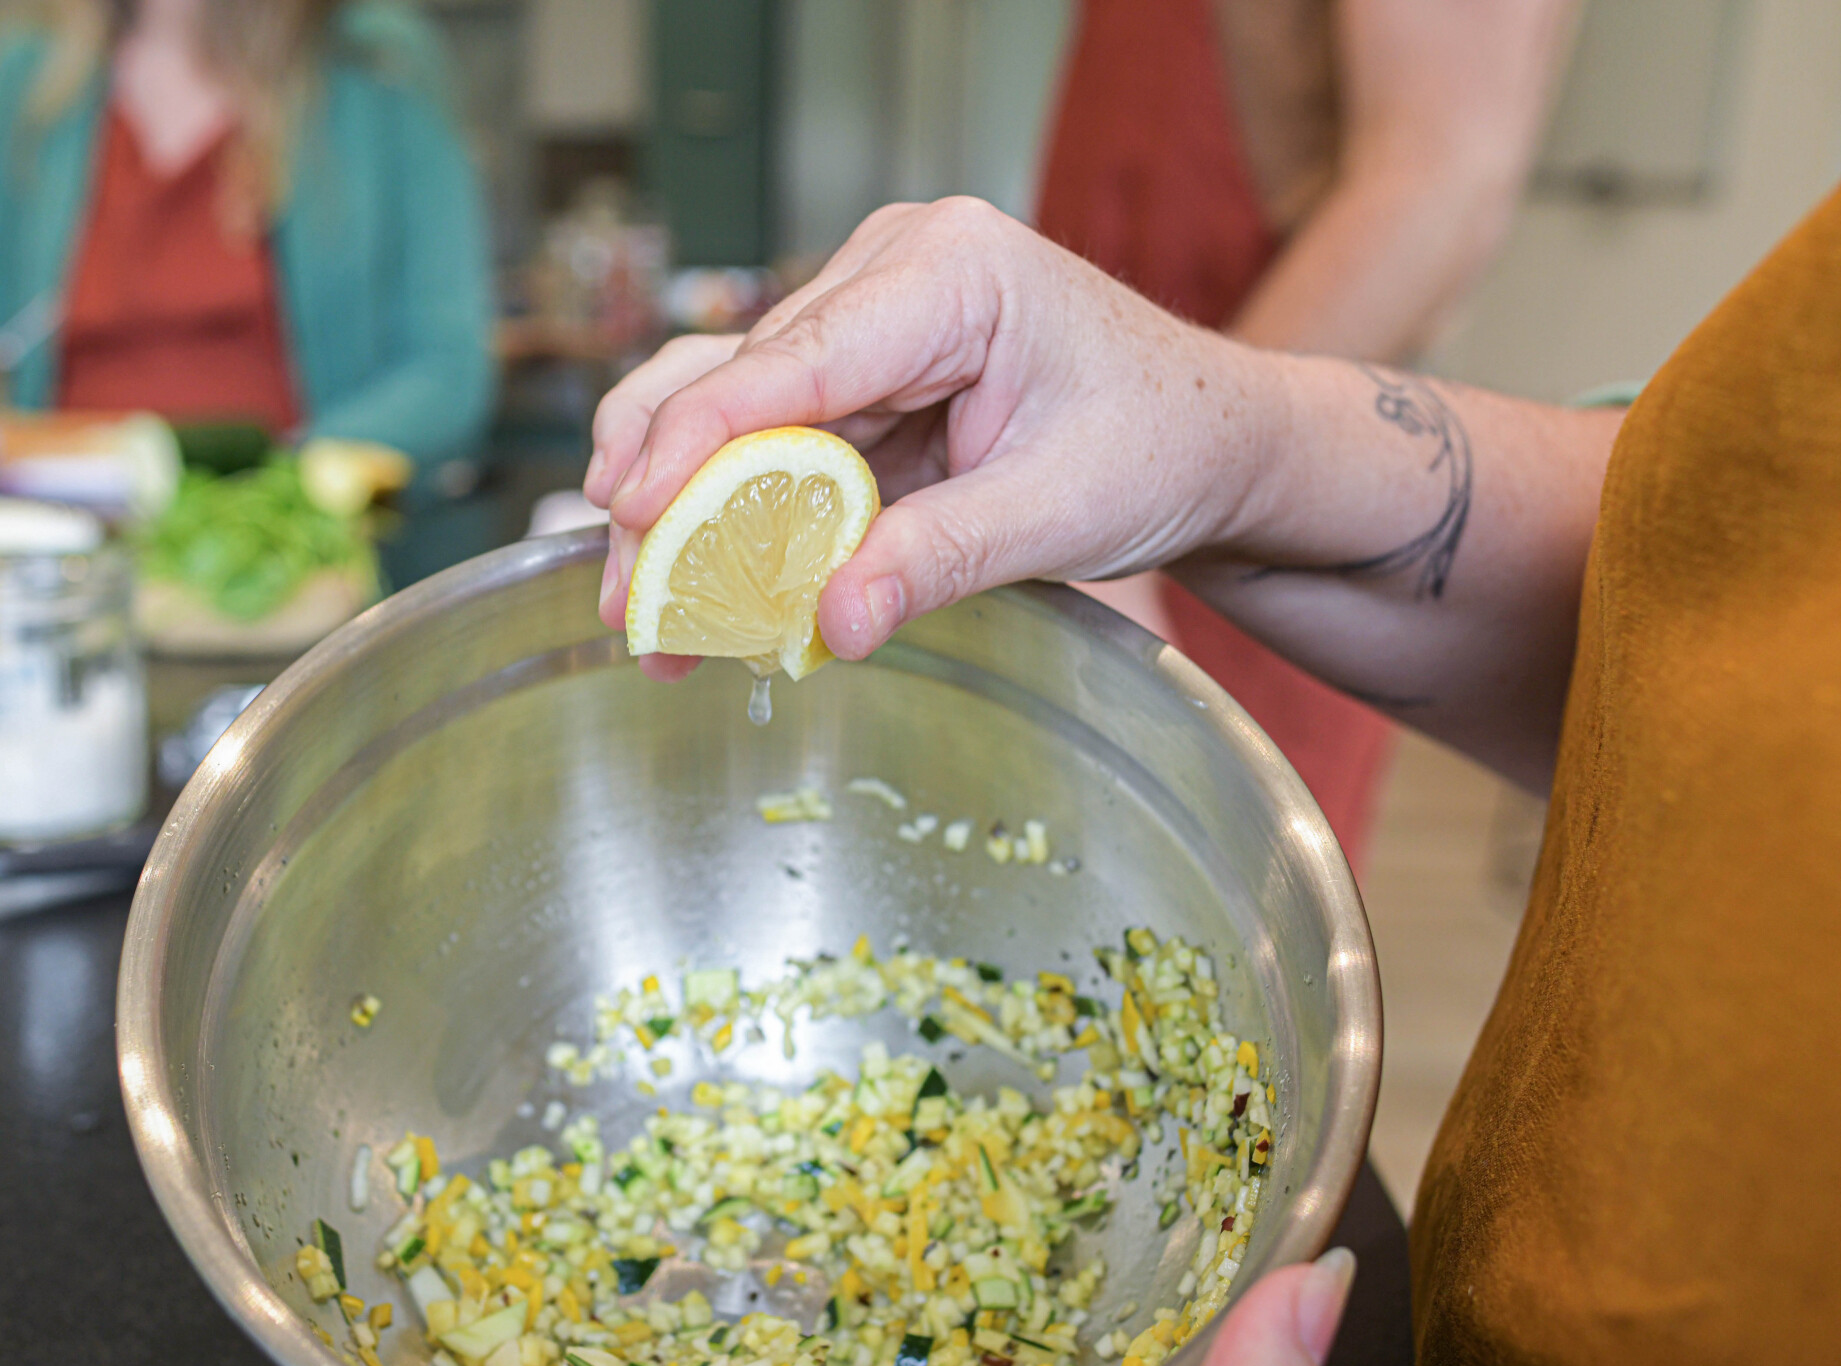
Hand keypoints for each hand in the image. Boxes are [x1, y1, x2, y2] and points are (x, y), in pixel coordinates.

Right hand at [582, 199, 1278, 673]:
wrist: (1215, 439)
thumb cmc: (1161, 445)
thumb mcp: (1060, 512)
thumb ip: (940, 558)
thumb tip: (831, 624)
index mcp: (952, 270)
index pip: (795, 355)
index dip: (699, 439)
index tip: (635, 514)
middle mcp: (894, 268)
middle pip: (740, 382)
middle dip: (672, 495)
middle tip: (625, 599)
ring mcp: (869, 311)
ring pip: (733, 407)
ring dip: (682, 507)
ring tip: (642, 605)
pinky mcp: (860, 367)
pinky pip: (771, 436)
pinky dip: (732, 509)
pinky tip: (695, 580)